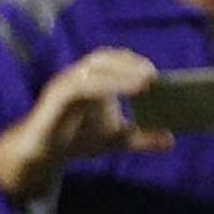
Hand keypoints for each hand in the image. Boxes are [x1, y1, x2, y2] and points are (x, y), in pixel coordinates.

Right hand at [0, 47, 170, 200]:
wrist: (42, 154)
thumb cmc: (77, 138)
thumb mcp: (115, 139)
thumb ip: (141, 137)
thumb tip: (171, 139)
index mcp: (92, 80)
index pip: (113, 61)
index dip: (134, 63)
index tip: (157, 75)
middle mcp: (77, 77)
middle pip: (102, 58)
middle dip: (127, 63)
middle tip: (153, 75)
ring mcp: (65, 85)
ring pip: (90, 70)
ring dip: (117, 74)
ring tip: (142, 83)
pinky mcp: (55, 98)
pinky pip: (77, 87)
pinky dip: (99, 88)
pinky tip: (115, 98)